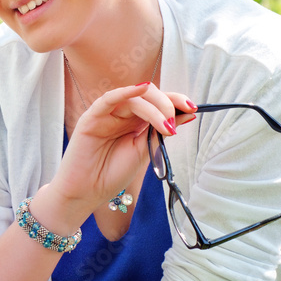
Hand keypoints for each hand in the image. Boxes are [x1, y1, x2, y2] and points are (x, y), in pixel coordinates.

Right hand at [53, 84, 194, 211]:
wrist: (87, 192)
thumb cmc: (112, 174)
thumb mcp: (144, 152)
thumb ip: (161, 132)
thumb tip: (188, 114)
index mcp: (135, 122)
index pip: (157, 104)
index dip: (175, 102)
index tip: (194, 108)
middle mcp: (121, 114)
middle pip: (148, 97)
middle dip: (167, 104)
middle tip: (176, 119)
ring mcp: (107, 114)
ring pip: (134, 98)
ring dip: (154, 107)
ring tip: (165, 125)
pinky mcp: (92, 117)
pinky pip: (109, 99)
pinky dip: (126, 92)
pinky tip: (142, 88)